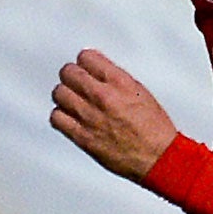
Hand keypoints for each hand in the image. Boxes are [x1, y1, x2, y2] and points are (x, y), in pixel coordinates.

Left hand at [51, 48, 179, 182]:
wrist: (156, 156)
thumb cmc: (153, 128)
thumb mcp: (140, 92)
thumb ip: (116, 80)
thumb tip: (99, 72)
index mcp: (119, 82)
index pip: (86, 57)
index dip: (85, 62)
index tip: (85, 66)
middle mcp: (102, 96)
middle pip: (68, 73)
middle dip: (72, 76)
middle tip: (75, 81)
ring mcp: (89, 116)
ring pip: (59, 93)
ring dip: (65, 95)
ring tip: (72, 99)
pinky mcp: (81, 136)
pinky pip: (56, 118)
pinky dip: (60, 115)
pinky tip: (69, 116)